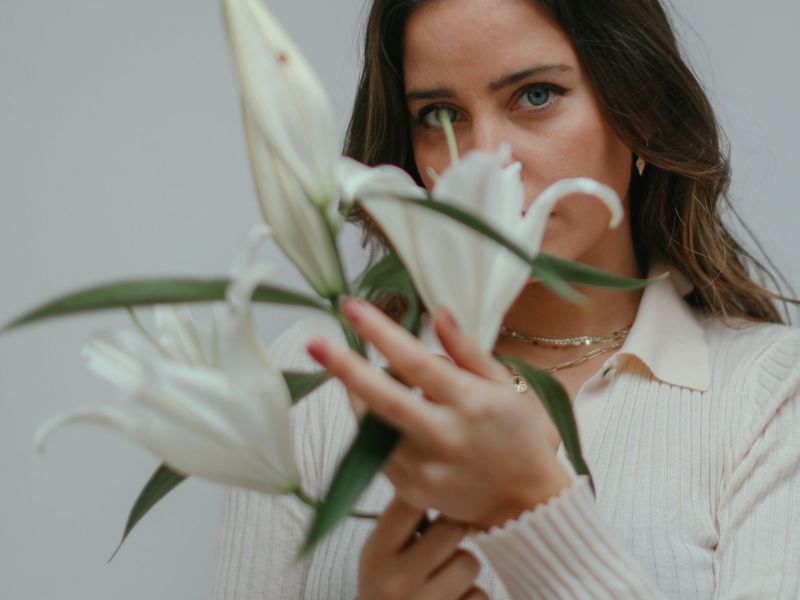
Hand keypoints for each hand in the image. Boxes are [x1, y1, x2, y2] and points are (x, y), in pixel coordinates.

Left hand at [306, 298, 571, 529]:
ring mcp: (425, 469)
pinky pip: (378, 451)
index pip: (416, 362)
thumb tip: (438, 312)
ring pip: (372, 427)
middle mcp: (445, 437)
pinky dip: (373, 426)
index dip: (380, 333)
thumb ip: (467, 350)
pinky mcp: (411, 490)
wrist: (525, 503)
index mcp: (470, 403)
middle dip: (344, 369)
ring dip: (356, 396)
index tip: (351, 307)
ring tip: (352, 372)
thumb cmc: (516, 432)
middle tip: (312, 343)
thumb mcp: (502, 385)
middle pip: (383, 400)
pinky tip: (381, 411)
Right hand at [357, 492, 486, 599]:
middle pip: (451, 528)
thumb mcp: (378, 555)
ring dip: (462, 565)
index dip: (432, 492)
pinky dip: (471, 595)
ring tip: (444, 574)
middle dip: (454, 530)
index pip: (412, 502)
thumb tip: (437, 478)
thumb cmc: (385, 587)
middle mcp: (396, 581)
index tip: (439, 493)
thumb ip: (401, 522)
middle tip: (447, 535)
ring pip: (469, 561)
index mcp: (375, 554)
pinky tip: (452, 598)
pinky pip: (480, 594)